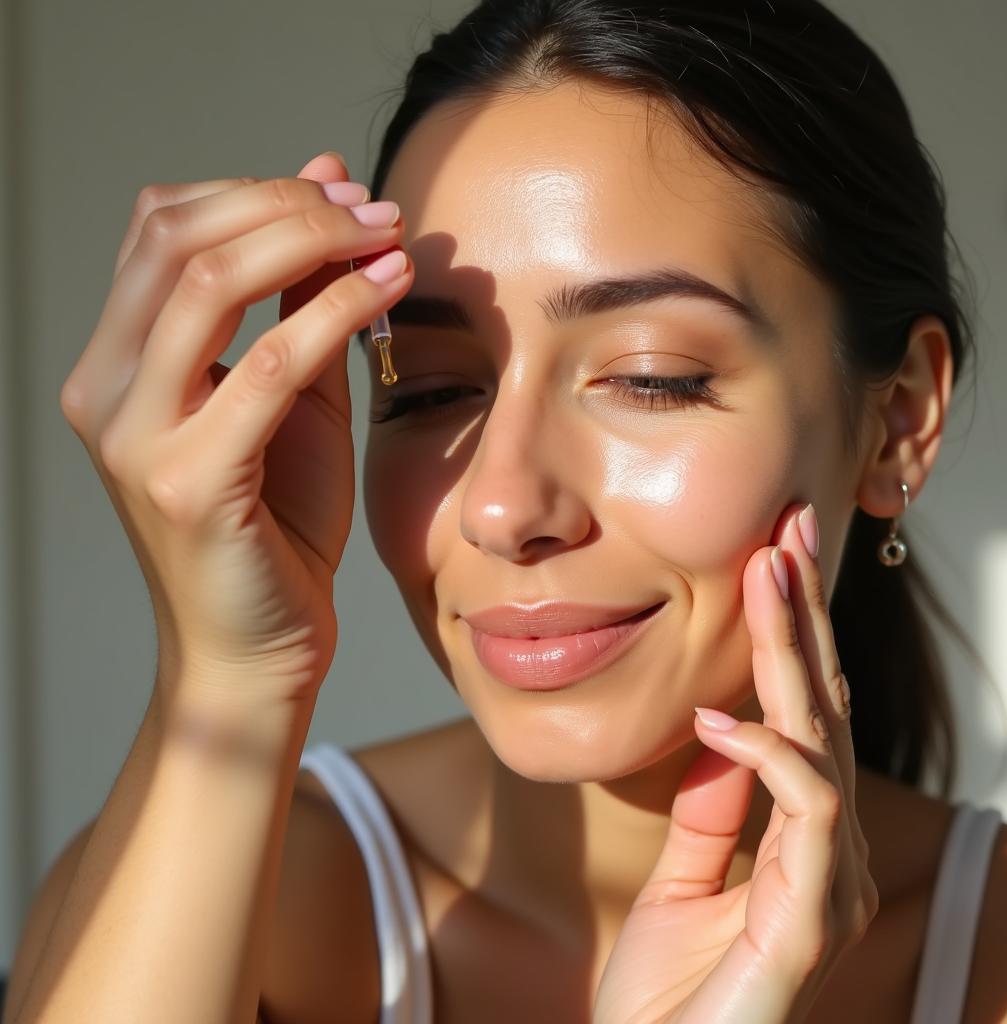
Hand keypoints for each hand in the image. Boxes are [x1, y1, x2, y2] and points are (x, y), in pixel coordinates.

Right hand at [59, 152, 412, 707]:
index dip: (257, 190)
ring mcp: (137, 437)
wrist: (256, 645)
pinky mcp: (189, 482)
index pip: (164, 226)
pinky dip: (335, 312)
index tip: (345, 195)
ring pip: (208, 281)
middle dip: (287, 205)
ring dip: (311, 241)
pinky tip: (387, 289)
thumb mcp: (291, 393)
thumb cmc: (275, 524)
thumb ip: (301, 296)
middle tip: (372, 208)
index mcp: (119, 363)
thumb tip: (323, 179)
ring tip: (386, 235)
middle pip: (178, 236)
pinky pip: (269, 365)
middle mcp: (107, 390)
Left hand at [592, 503, 878, 1023]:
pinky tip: (721, 716)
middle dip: (807, 617)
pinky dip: (766, 756)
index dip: (792, 640)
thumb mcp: (685, 881)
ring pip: (821, 741)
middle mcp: (830, 857)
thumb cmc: (670, 997)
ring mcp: (827, 888)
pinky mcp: (807, 923)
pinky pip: (804, 814)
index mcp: (803, 845)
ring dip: (794, 653)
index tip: (774, 560)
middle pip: (821, 713)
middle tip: (792, 529)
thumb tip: (720, 733)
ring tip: (769, 573)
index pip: (802, 721)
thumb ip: (713, 811)